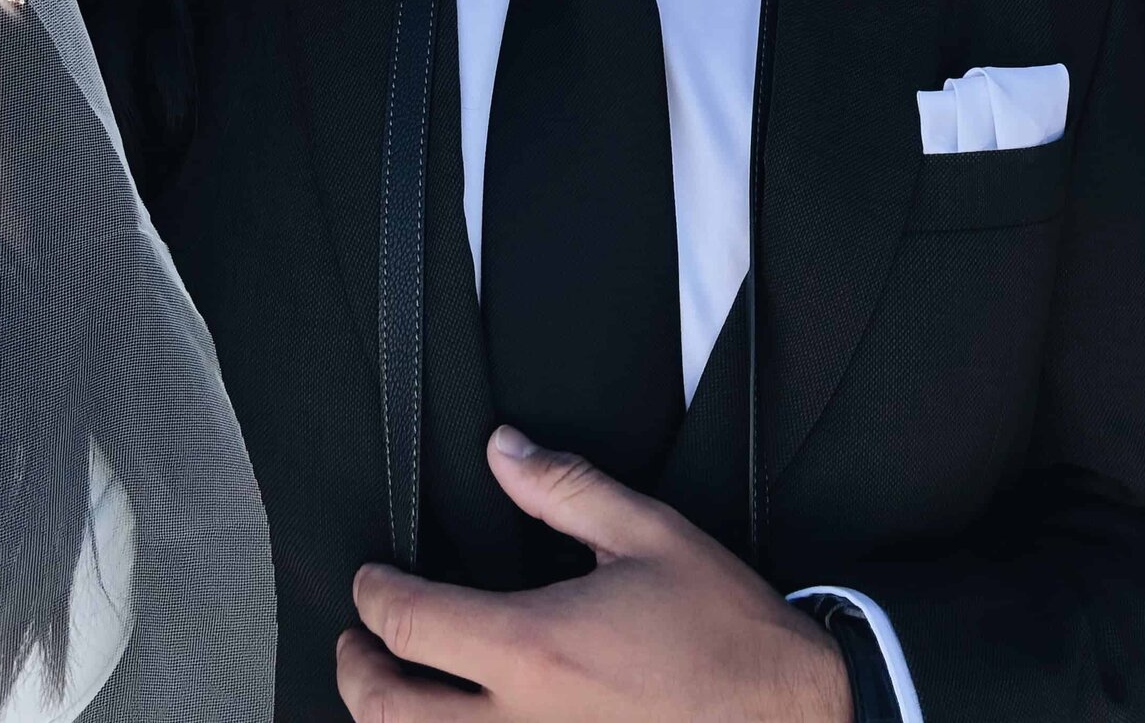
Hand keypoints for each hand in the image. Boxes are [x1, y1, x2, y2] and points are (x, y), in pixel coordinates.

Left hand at [336, 425, 853, 721]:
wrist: (790, 716)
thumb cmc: (725, 631)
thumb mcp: (648, 534)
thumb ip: (564, 488)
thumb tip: (501, 449)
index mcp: (533, 648)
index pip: (410, 624)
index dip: (374, 595)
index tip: (369, 581)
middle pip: (389, 714)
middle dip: (357, 672)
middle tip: (355, 644)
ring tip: (390, 694)